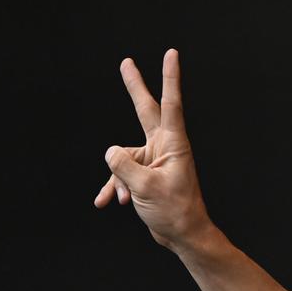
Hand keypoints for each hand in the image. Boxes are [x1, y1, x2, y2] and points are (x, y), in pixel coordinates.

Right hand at [93, 49, 209, 249]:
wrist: (183, 236)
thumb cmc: (174, 212)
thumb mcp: (144, 188)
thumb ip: (123, 165)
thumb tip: (110, 151)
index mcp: (173, 144)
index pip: (171, 104)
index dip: (170, 78)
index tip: (172, 54)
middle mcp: (164, 147)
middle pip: (145, 110)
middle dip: (134, 87)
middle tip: (126, 62)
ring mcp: (154, 159)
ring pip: (124, 157)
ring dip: (118, 178)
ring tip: (125, 198)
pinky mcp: (146, 174)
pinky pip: (122, 173)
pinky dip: (115, 188)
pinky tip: (108, 203)